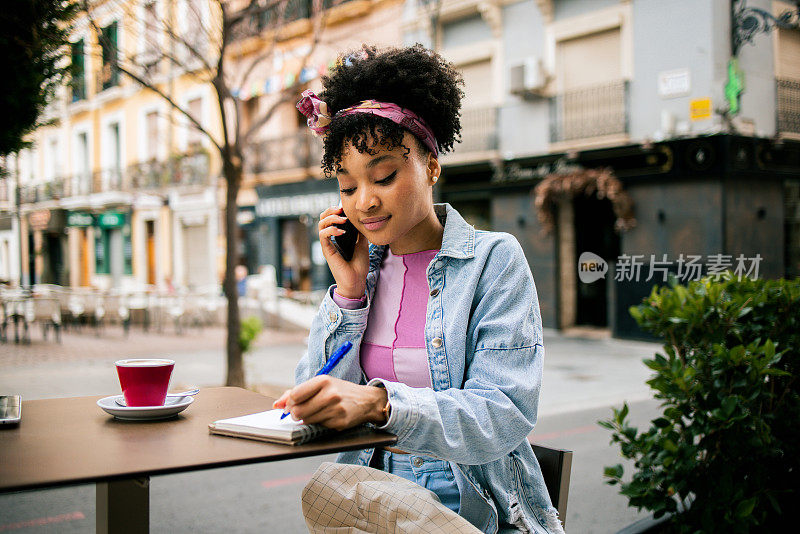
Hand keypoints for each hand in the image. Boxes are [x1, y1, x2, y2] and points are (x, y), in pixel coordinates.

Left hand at [272, 376, 387, 430]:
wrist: (366, 400)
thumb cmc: (339, 391)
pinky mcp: (340, 422)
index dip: (289, 403)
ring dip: (307, 419)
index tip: (291, 405)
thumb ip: (296, 392)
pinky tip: (328, 416)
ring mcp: (336, 409)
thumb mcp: (320, 385)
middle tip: (300, 412)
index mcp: (323, 380)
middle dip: (295, 414)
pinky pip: (319, 426)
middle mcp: (330, 394)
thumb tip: (277, 405)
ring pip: (307, 421)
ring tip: (316, 412)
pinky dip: (319, 423)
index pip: (295, 395)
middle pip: (298, 411)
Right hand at [318, 205, 369, 298]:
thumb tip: (360, 219)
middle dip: (330, 210)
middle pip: (322, 218)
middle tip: (341, 210)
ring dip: (331, 218)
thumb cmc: (359, 265)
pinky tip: (342, 231)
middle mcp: (331, 239)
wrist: (357, 280)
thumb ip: (359, 232)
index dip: (336, 210)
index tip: (346, 209)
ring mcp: (328, 244)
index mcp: (338, 237)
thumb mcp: (362, 243)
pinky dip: (331, 229)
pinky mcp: (327, 250)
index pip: (331, 219)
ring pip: (320, 224)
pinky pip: (323, 235)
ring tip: (343, 219)